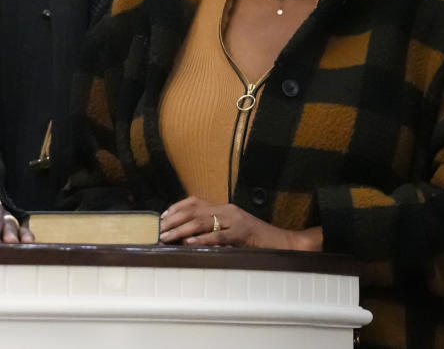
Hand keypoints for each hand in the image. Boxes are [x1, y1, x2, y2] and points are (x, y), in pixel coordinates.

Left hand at [159, 196, 320, 250]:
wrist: (284, 243)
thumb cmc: (257, 239)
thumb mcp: (232, 230)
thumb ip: (214, 229)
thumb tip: (188, 237)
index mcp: (224, 207)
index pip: (194, 201)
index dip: (176, 208)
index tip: (162, 217)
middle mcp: (227, 210)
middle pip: (193, 212)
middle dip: (173, 221)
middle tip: (158, 230)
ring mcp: (235, 220)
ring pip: (202, 222)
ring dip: (181, 230)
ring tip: (167, 237)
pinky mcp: (242, 233)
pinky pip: (218, 236)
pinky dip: (202, 239)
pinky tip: (190, 243)